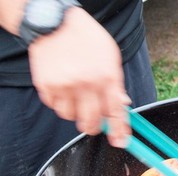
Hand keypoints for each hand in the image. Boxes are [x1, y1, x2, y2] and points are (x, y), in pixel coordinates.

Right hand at [28, 7, 130, 146]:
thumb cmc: (87, 39)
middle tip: (94, 123)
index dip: (120, 131)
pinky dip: (59, 102)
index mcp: (106, 78)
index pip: (116, 113)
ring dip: (75, 112)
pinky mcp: (45, 85)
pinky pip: (54, 106)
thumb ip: (117, 84)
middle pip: (91, 122)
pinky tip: (62, 88)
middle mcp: (86, 84)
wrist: (55, 22)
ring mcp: (64, 86)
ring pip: (70, 117)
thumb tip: (123, 106)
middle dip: (94, 127)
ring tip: (76, 96)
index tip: (121, 142)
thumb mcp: (111, 57)